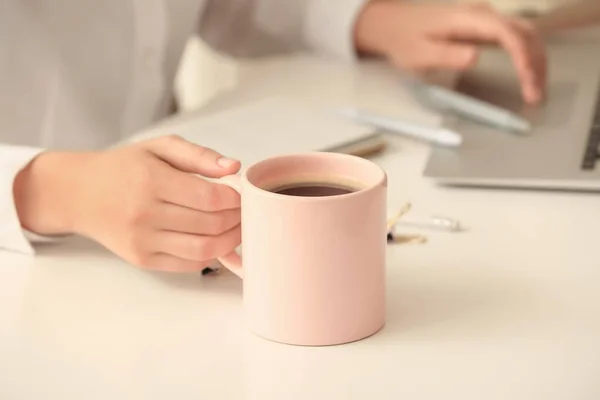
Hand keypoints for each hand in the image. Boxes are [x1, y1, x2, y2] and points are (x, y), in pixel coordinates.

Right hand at [14, 136, 241, 271]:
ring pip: (203, 249)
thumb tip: (234, 167)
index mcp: (152, 180)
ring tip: (236, 227)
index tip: (242, 193)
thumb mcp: (159, 147)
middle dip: (238, 219)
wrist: (81, 193)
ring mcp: (143, 240)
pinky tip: (216, 241)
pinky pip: (189, 264)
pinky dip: (211, 255)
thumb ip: (198, 155)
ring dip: (230, 240)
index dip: (235, 198)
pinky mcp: (142, 259)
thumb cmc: (125, 167)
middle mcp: (145, 213)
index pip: (210, 198)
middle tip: (245, 211)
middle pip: (211, 225)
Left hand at [354, 1, 546, 103]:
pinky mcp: (485, 28)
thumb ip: (447, 55)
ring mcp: (486, 19)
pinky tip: (529, 75)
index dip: (522, 56)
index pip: (507, 33)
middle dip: (536, 62)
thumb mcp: (420, 52)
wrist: (392, 24)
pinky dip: (528, 56)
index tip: (527, 80)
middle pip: (525, 32)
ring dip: (536, 60)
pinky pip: (516, 38)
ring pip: (525, 34)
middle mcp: (483, 14)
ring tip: (536, 90)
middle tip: (536, 94)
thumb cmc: (404, 39)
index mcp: (469, 18)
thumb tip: (476, 57)